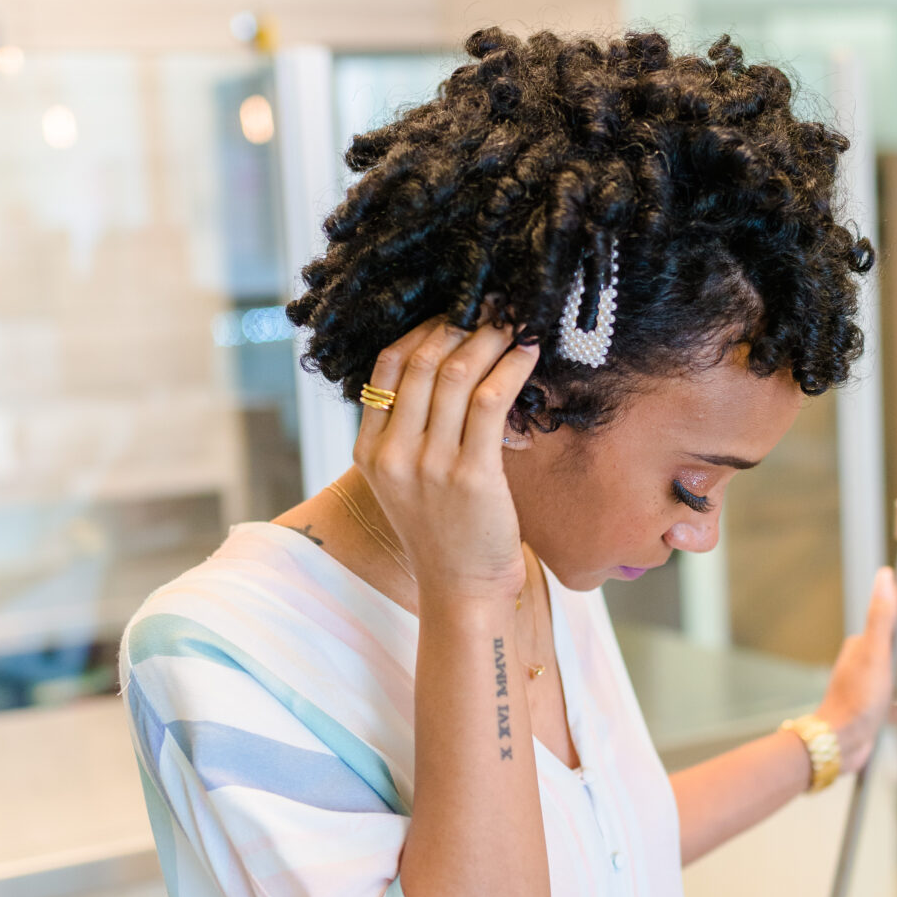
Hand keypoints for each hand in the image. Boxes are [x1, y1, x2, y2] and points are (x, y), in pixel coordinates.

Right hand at [354, 317, 539, 607]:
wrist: (461, 591)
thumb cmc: (444, 535)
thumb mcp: (407, 483)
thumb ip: (412, 433)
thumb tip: (448, 372)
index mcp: (369, 451)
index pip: (385, 368)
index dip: (421, 330)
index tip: (452, 312)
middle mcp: (393, 454)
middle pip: (421, 362)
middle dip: (459, 324)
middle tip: (490, 304)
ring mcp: (429, 465)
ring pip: (456, 375)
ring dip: (489, 338)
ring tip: (513, 322)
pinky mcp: (471, 476)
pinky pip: (492, 402)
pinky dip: (512, 368)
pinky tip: (528, 353)